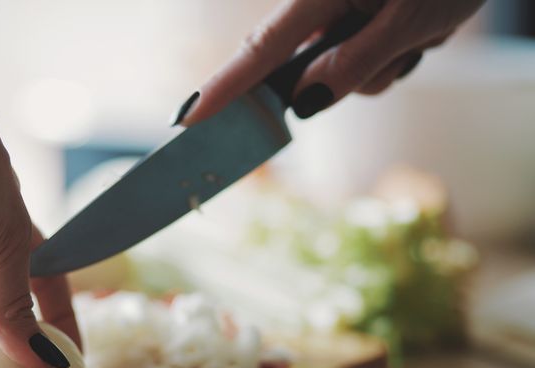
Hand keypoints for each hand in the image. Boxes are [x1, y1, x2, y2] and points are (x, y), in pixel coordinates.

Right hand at [174, 0, 484, 124]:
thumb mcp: (407, 24)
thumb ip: (353, 65)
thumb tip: (304, 103)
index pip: (261, 51)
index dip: (223, 87)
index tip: (188, 119)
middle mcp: (323, 8)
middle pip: (295, 69)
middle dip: (333, 81)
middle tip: (381, 60)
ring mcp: (342, 18)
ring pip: (336, 75)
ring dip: (374, 74)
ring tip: (417, 42)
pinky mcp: (359, 27)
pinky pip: (359, 68)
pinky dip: (387, 66)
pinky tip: (416, 41)